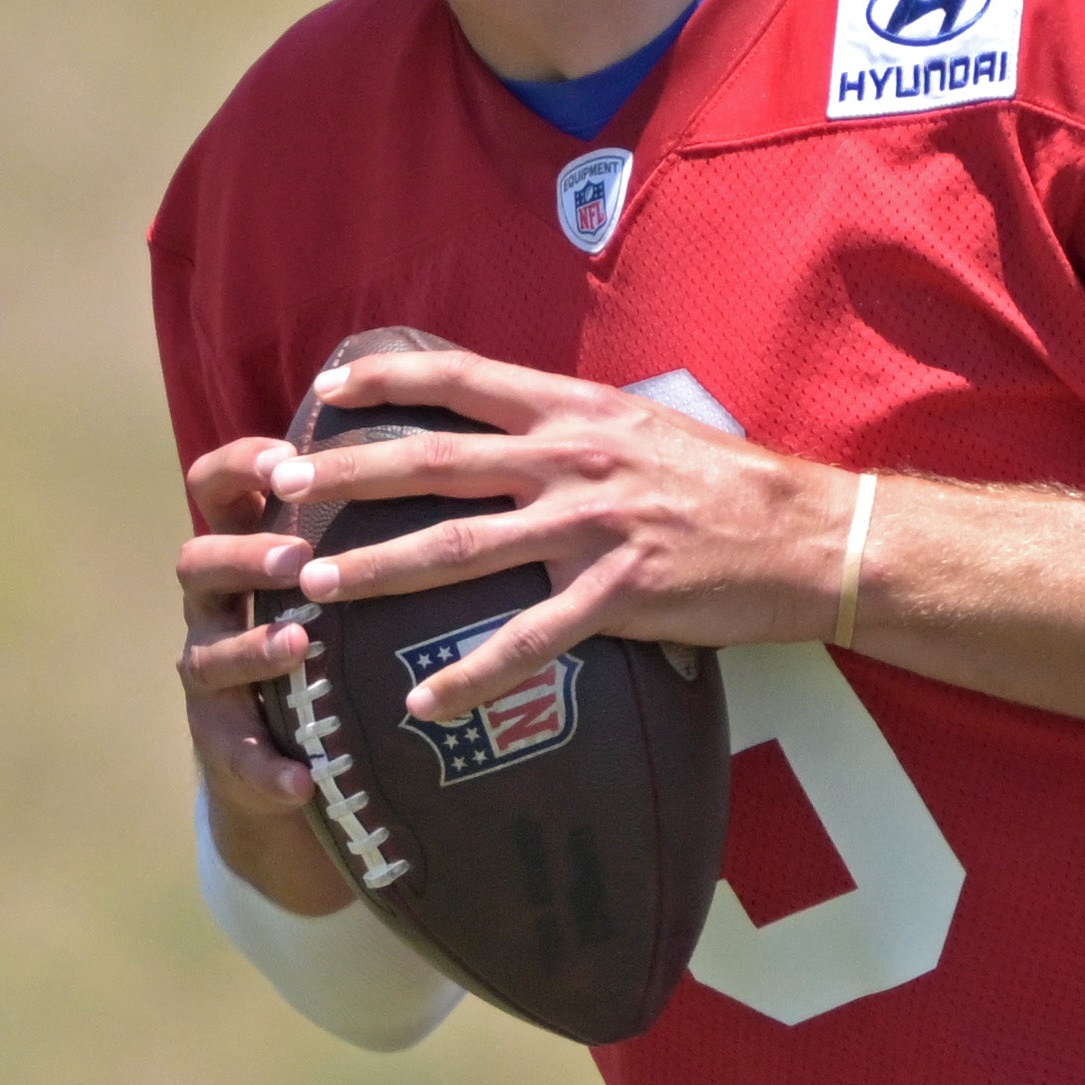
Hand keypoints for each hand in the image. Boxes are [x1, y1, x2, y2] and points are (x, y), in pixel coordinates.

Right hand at [171, 430, 357, 909]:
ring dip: (251, 649)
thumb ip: (371, 516)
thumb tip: (457, 447)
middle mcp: (214, 604)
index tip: (284, 458)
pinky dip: (267, 768)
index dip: (241, 467)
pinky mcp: (222, 745)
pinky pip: (235, 757)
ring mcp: (209, 672)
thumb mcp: (341, 568)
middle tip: (294, 556)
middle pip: (197, 561)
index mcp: (241, 548)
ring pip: (207, 657)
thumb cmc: (334, 629)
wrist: (297, 747)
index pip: (217, 486)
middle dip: (243, 556)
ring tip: (296, 647)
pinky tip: (301, 780)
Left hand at [258, 336, 853, 725]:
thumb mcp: (640, 427)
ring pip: (461, 548)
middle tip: (277, 487)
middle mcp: (572, 460)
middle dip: (347, 474)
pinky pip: (529, 640)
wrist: (807, 534)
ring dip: (379, 567)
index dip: (387, 381)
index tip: (323, 390)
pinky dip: (471, 675)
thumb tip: (501, 426)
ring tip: (314, 586)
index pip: (462, 381)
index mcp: (574, 411)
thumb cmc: (723, 482)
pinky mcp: (618, 594)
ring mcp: (591, 527)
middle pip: (435, 461)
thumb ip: (567, 426)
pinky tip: (422, 702)